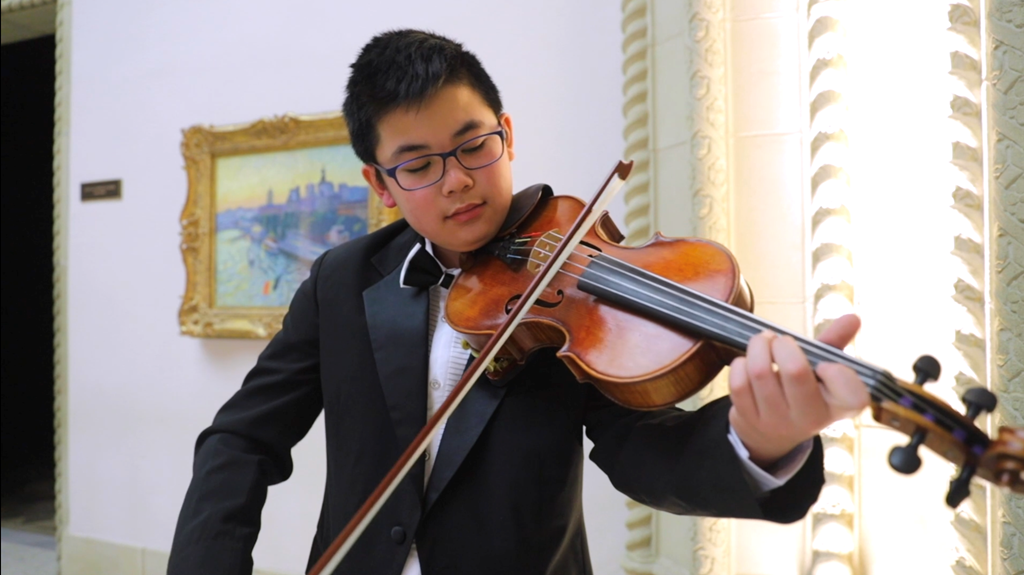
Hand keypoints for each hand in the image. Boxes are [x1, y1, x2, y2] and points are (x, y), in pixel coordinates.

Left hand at [728, 314, 869, 468]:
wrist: (771, 434)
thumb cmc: (802, 392)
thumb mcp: (823, 373)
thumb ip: (835, 344)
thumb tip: (852, 317)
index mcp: (838, 406)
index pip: (854, 396)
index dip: (839, 374)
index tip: (824, 364)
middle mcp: (810, 419)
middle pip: (795, 371)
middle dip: (783, 344)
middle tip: (780, 340)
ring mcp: (777, 421)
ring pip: (760, 372)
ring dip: (758, 347)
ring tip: (762, 342)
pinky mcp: (748, 420)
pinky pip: (738, 383)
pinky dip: (740, 364)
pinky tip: (747, 363)